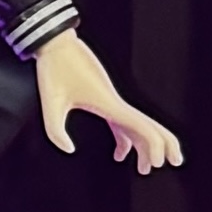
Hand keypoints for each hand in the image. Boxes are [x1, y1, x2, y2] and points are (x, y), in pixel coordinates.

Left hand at [32, 32, 181, 172]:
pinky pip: (122, 121)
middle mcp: (116, 103)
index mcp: (110, 104)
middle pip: (148, 126)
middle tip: (161, 167)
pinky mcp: (104, 99)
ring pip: (137, 125)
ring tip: (144, 168)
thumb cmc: (54, 69)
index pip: (142, 126)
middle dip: (161, 146)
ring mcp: (112, 101)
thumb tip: (69, 150)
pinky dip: (125, 139)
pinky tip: (119, 154)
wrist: (56, 44)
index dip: (154, 145)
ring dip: (144, 145)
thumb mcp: (50, 101)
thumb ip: (56, 131)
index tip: (156, 164)